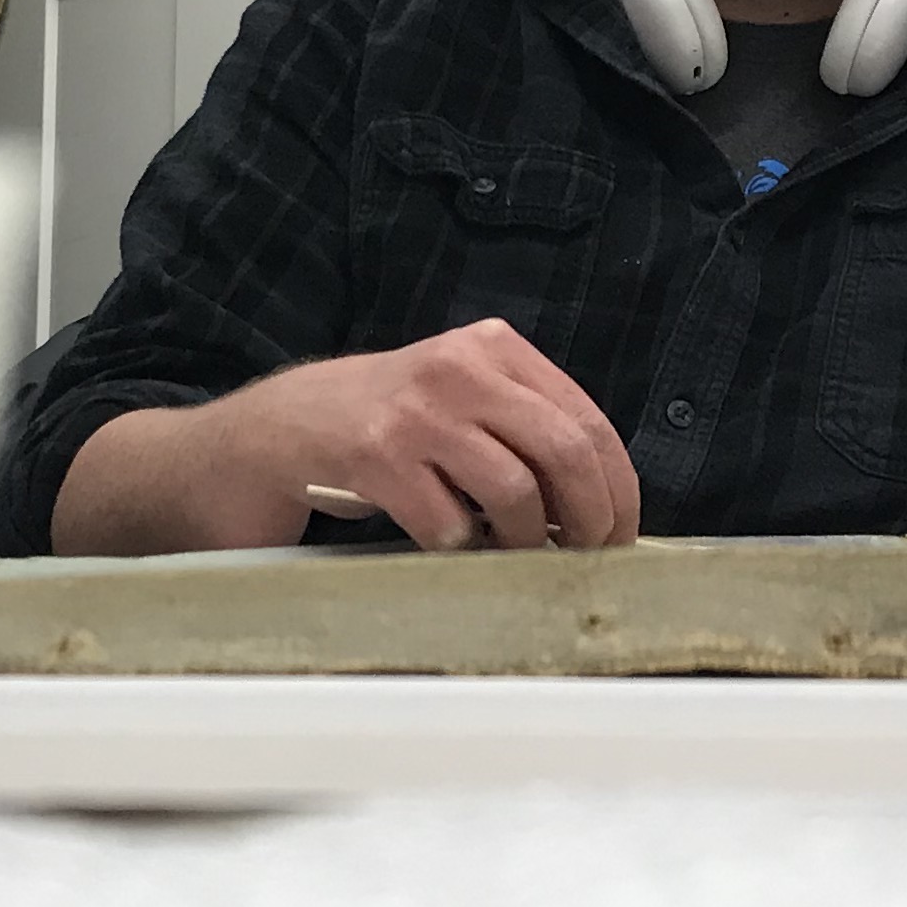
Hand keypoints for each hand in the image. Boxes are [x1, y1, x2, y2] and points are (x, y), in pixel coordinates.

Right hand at [286, 319, 641, 552]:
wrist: (285, 424)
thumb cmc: (390, 420)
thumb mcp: (463, 396)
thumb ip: (525, 429)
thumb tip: (598, 506)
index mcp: (495, 348)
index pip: (588, 420)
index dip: (618, 488)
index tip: (621, 535)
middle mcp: (461, 368)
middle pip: (564, 451)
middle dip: (590, 519)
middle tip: (586, 558)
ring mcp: (418, 410)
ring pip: (514, 491)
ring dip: (523, 541)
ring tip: (510, 553)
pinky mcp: (376, 455)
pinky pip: (448, 524)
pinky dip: (458, 548)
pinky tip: (446, 541)